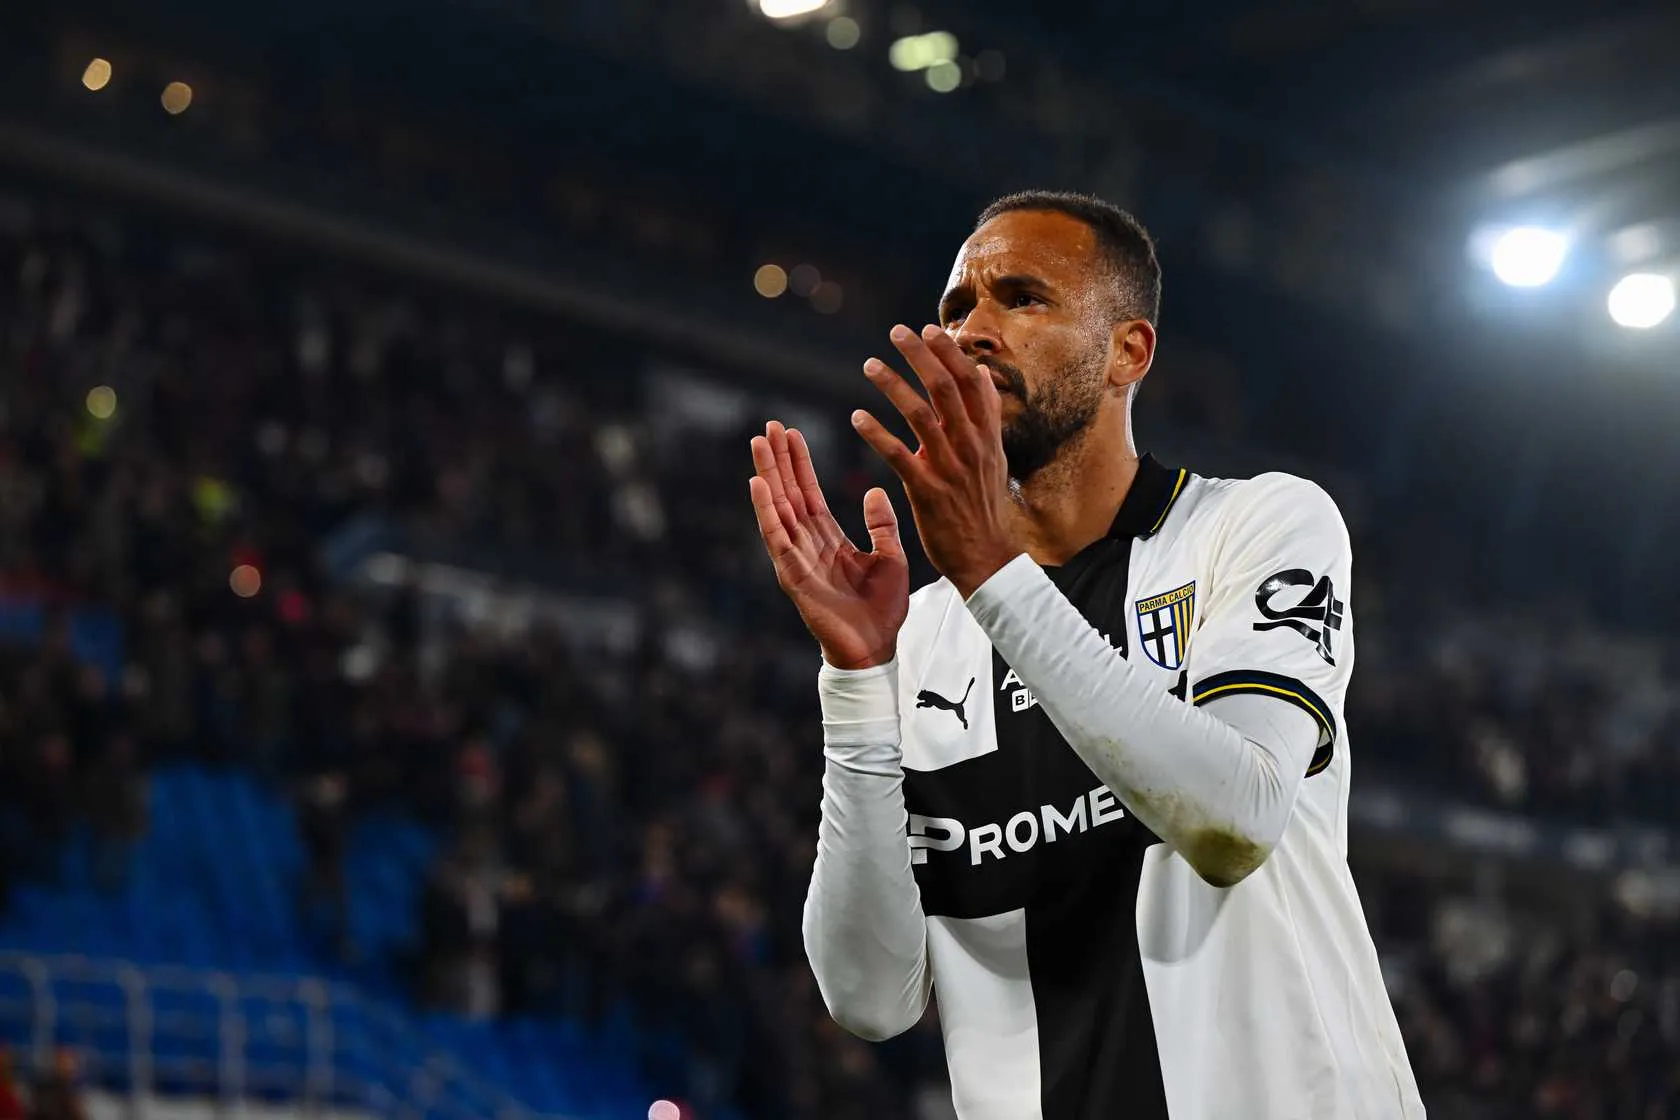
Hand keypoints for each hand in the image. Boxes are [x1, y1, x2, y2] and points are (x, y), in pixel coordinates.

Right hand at [750, 421, 908, 669]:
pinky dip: (766, 510)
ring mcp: (797, 559)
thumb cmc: (883, 611)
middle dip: (779, 460)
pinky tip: (758, 484)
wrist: (876, 649)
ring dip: (768, 475)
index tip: (792, 433)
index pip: (810, 494)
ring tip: (759, 443)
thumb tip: (874, 491)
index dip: (801, 464)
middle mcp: (808, 546)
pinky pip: (776, 537)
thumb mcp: (892, 558)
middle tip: (769, 425)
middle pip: (789, 494)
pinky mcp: (792, 575)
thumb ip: (882, 525)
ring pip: (778, 508)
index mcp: (830, 540)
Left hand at [852, 324, 1021, 598]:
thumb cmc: (984, 504)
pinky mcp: (927, 492)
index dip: (949, 352)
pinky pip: (898, 455)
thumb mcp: (994, 455)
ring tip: (870, 365)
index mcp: (987, 435)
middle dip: (920, 356)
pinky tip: (857, 416)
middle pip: (945, 388)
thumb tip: (981, 371)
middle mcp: (971, 446)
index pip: (970, 381)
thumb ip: (987, 414)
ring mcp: (950, 468)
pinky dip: (876, 432)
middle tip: (896, 332)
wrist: (986, 556)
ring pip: (920, 415)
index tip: (928, 328)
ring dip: (892, 385)